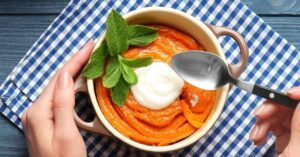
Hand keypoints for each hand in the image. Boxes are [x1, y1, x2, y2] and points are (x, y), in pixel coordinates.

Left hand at [21, 41, 94, 156]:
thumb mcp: (65, 133)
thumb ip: (62, 103)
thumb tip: (64, 75)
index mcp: (38, 111)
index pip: (60, 78)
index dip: (76, 60)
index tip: (91, 45)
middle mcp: (36, 110)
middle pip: (58, 80)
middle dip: (76, 63)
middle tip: (93, 49)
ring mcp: (40, 116)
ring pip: (59, 88)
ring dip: (75, 73)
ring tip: (89, 60)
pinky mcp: (47, 121)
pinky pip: (60, 97)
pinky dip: (72, 87)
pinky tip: (80, 81)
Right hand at [250, 87, 299, 155]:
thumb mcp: (295, 153)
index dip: (298, 94)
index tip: (286, 93)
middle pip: (289, 107)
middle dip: (272, 109)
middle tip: (259, 116)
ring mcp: (295, 135)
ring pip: (279, 115)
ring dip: (262, 122)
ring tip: (255, 136)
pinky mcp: (286, 140)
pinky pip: (273, 125)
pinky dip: (262, 129)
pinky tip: (257, 138)